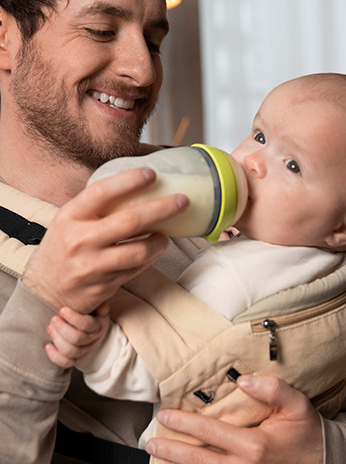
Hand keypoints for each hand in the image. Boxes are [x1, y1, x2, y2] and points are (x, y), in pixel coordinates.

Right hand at [23, 168, 188, 311]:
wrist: (44, 290)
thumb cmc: (63, 246)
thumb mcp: (68, 220)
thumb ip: (95, 206)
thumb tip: (135, 183)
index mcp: (69, 217)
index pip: (101, 192)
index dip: (129, 181)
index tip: (152, 173)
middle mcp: (80, 241)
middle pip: (130, 221)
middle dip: (162, 209)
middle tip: (182, 201)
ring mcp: (92, 266)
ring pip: (139, 251)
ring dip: (160, 241)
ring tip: (166, 234)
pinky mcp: (103, 286)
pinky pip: (135, 270)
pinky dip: (149, 259)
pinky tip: (153, 251)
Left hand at [45, 301, 109, 367]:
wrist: (93, 330)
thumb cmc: (92, 314)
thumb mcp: (98, 307)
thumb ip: (98, 304)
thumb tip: (100, 304)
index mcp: (99, 325)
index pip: (87, 324)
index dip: (73, 318)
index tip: (62, 309)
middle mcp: (93, 340)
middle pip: (77, 338)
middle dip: (62, 329)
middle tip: (53, 319)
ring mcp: (85, 351)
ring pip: (71, 351)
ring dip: (57, 339)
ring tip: (50, 328)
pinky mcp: (77, 359)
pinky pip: (66, 363)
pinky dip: (55, 356)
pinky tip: (48, 346)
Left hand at [146, 375, 322, 463]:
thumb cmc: (308, 433)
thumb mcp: (297, 404)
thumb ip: (272, 388)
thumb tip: (243, 379)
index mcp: (255, 446)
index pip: (210, 431)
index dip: (185, 422)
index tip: (165, 415)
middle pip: (199, 461)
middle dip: (171, 452)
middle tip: (151, 443)